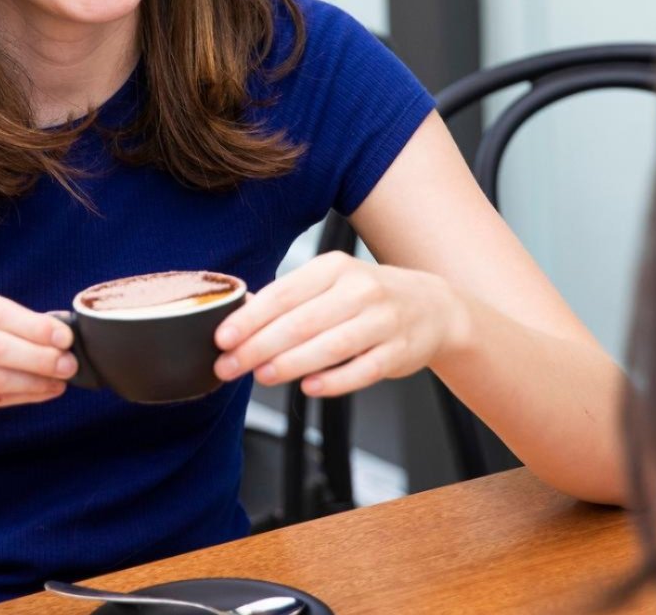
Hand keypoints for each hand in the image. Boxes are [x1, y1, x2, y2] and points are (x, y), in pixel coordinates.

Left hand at [212, 252, 472, 397]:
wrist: (432, 307)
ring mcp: (383, 321)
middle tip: (230, 366)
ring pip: (331, 345)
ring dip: (291, 364)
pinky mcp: (399, 352)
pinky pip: (362, 370)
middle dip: (259, 346)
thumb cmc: (368, 296)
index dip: (250, 318)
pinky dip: (334, 380)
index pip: (284, 294)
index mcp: (334, 268)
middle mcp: (360, 290)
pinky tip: (309, 387)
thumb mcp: (331, 282)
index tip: (223, 338)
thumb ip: (291, 298)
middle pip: (302, 322)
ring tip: (262, 376)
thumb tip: (241, 315)